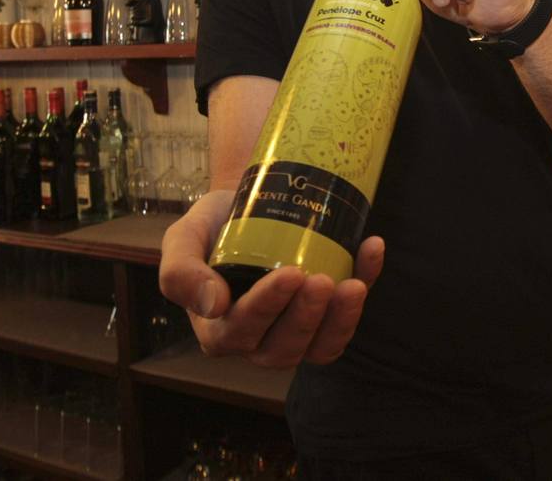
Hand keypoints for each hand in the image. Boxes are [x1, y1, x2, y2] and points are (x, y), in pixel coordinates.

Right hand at [159, 190, 384, 367]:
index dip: (267, 307)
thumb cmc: (211, 227)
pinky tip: (371, 248)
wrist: (244, 204)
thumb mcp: (181, 240)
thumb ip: (180, 272)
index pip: (243, 331)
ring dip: (342, 320)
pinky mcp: (328, 312)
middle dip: (307, 318)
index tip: (290, 273)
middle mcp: (259, 340)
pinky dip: (367, 281)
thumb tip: (212, 305)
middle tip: (322, 280)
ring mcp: (298, 330)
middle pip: (285, 348)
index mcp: (220, 331)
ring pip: (321, 347)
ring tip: (354, 285)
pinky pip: (349, 313)